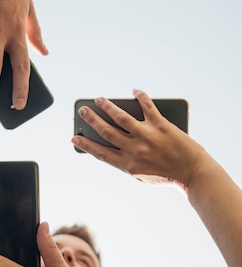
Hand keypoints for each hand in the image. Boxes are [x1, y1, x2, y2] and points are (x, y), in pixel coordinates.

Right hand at [72, 89, 202, 188]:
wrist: (192, 173)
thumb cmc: (166, 175)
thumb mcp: (140, 174)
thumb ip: (126, 161)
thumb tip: (112, 144)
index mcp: (128, 164)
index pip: (100, 153)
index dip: (85, 144)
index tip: (74, 137)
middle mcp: (135, 149)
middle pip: (107, 131)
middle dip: (92, 119)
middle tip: (83, 110)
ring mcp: (147, 136)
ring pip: (121, 117)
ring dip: (108, 106)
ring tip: (100, 99)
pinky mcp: (161, 125)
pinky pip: (147, 106)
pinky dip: (140, 96)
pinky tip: (135, 91)